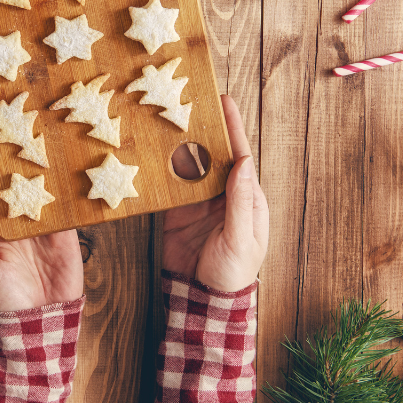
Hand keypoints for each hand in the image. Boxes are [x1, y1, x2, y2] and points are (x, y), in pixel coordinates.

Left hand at [0, 123, 83, 311]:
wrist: (39, 326)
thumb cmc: (2, 300)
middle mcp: (16, 217)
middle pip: (12, 174)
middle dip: (9, 147)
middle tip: (8, 115)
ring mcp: (42, 222)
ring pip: (40, 182)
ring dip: (38, 158)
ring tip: (37, 126)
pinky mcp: (67, 231)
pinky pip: (67, 202)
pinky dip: (67, 183)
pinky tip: (66, 159)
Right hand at [163, 95, 268, 292]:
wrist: (202, 301)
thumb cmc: (231, 274)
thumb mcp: (241, 239)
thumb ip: (239, 202)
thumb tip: (242, 164)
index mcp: (247, 199)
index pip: (240, 157)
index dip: (233, 129)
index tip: (224, 102)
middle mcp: (223, 195)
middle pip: (214, 155)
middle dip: (206, 128)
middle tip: (193, 101)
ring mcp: (199, 202)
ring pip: (191, 165)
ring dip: (182, 143)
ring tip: (172, 117)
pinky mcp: (176, 211)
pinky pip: (171, 184)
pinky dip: (164, 167)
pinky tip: (155, 150)